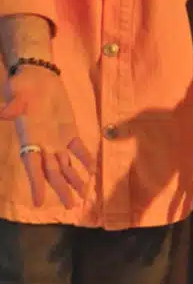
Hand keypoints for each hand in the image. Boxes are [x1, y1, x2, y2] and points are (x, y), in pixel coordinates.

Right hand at [0, 66, 94, 206]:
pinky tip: (92, 170)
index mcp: (29, 139)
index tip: (40, 202)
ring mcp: (56, 140)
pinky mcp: (68, 131)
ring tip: (83, 196)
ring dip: (74, 179)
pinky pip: (78, 148)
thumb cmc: (24, 85)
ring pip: (66, 165)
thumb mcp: (17, 93)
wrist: (38, 77)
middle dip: (61, 188)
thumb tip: (4, 113)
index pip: (32, 166)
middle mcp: (42, 144)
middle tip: (71, 206)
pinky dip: (85, 158)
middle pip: (52, 171)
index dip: (36, 183)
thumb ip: (14, 105)